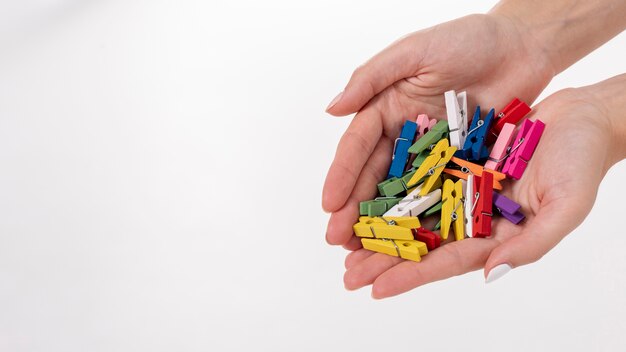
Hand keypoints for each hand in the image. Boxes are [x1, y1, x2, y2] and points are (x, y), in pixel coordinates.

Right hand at [323, 14, 554, 248]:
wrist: (522, 46)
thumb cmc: (467, 39)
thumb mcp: (415, 51)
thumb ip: (372, 78)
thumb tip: (332, 109)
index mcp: (385, 108)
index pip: (357, 147)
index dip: (342, 177)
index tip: (328, 206)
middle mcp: (402, 135)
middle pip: (374, 178)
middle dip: (354, 210)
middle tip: (339, 242)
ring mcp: (430, 154)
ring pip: (402, 193)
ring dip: (383, 223)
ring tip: (365, 252)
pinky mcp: (459, 165)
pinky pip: (439, 195)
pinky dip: (424, 219)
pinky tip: (411, 244)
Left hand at [343, 87, 616, 297]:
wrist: (584, 117)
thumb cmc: (583, 162)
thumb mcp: (565, 206)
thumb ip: (531, 244)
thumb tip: (489, 274)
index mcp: (495, 236)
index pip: (446, 261)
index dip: (411, 276)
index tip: (375, 289)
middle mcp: (473, 217)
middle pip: (422, 244)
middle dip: (384, 260)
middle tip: (348, 275)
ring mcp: (462, 190)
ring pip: (414, 214)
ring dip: (381, 229)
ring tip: (345, 244)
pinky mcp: (456, 162)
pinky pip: (419, 177)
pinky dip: (395, 190)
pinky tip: (367, 198)